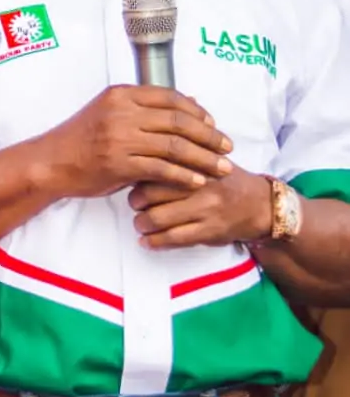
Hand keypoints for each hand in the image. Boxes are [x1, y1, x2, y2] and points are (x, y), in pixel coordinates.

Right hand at [47, 85, 232, 198]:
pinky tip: (198, 181)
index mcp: (121, 94)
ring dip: (204, 158)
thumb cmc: (82, 138)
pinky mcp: (120, 163)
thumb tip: (188, 102)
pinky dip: (184, 175)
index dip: (197, 111)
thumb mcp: (110, 111)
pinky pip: (161, 168)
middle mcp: (122, 112)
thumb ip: (144, 107)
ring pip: (175, 145)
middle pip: (178, 120)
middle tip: (228, 147)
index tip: (213, 124)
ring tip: (222, 168)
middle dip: (209, 135)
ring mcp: (121, 138)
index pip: (170, 97)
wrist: (52, 162)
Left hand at [128, 165, 271, 248]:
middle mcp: (199, 185)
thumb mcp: (210, 158)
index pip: (156, 167)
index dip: (138, 176)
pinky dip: (154, 242)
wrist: (262, 205)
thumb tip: (145, 154)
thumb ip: (182, 155)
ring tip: (140, 224)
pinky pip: (174, 239)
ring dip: (141, 224)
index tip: (133, 180)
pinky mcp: (209, 232)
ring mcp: (204, 210)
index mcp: (197, 163)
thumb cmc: (229, 180)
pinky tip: (146, 242)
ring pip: (158, 218)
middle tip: (134, 204)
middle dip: (135, 202)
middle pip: (151, 193)